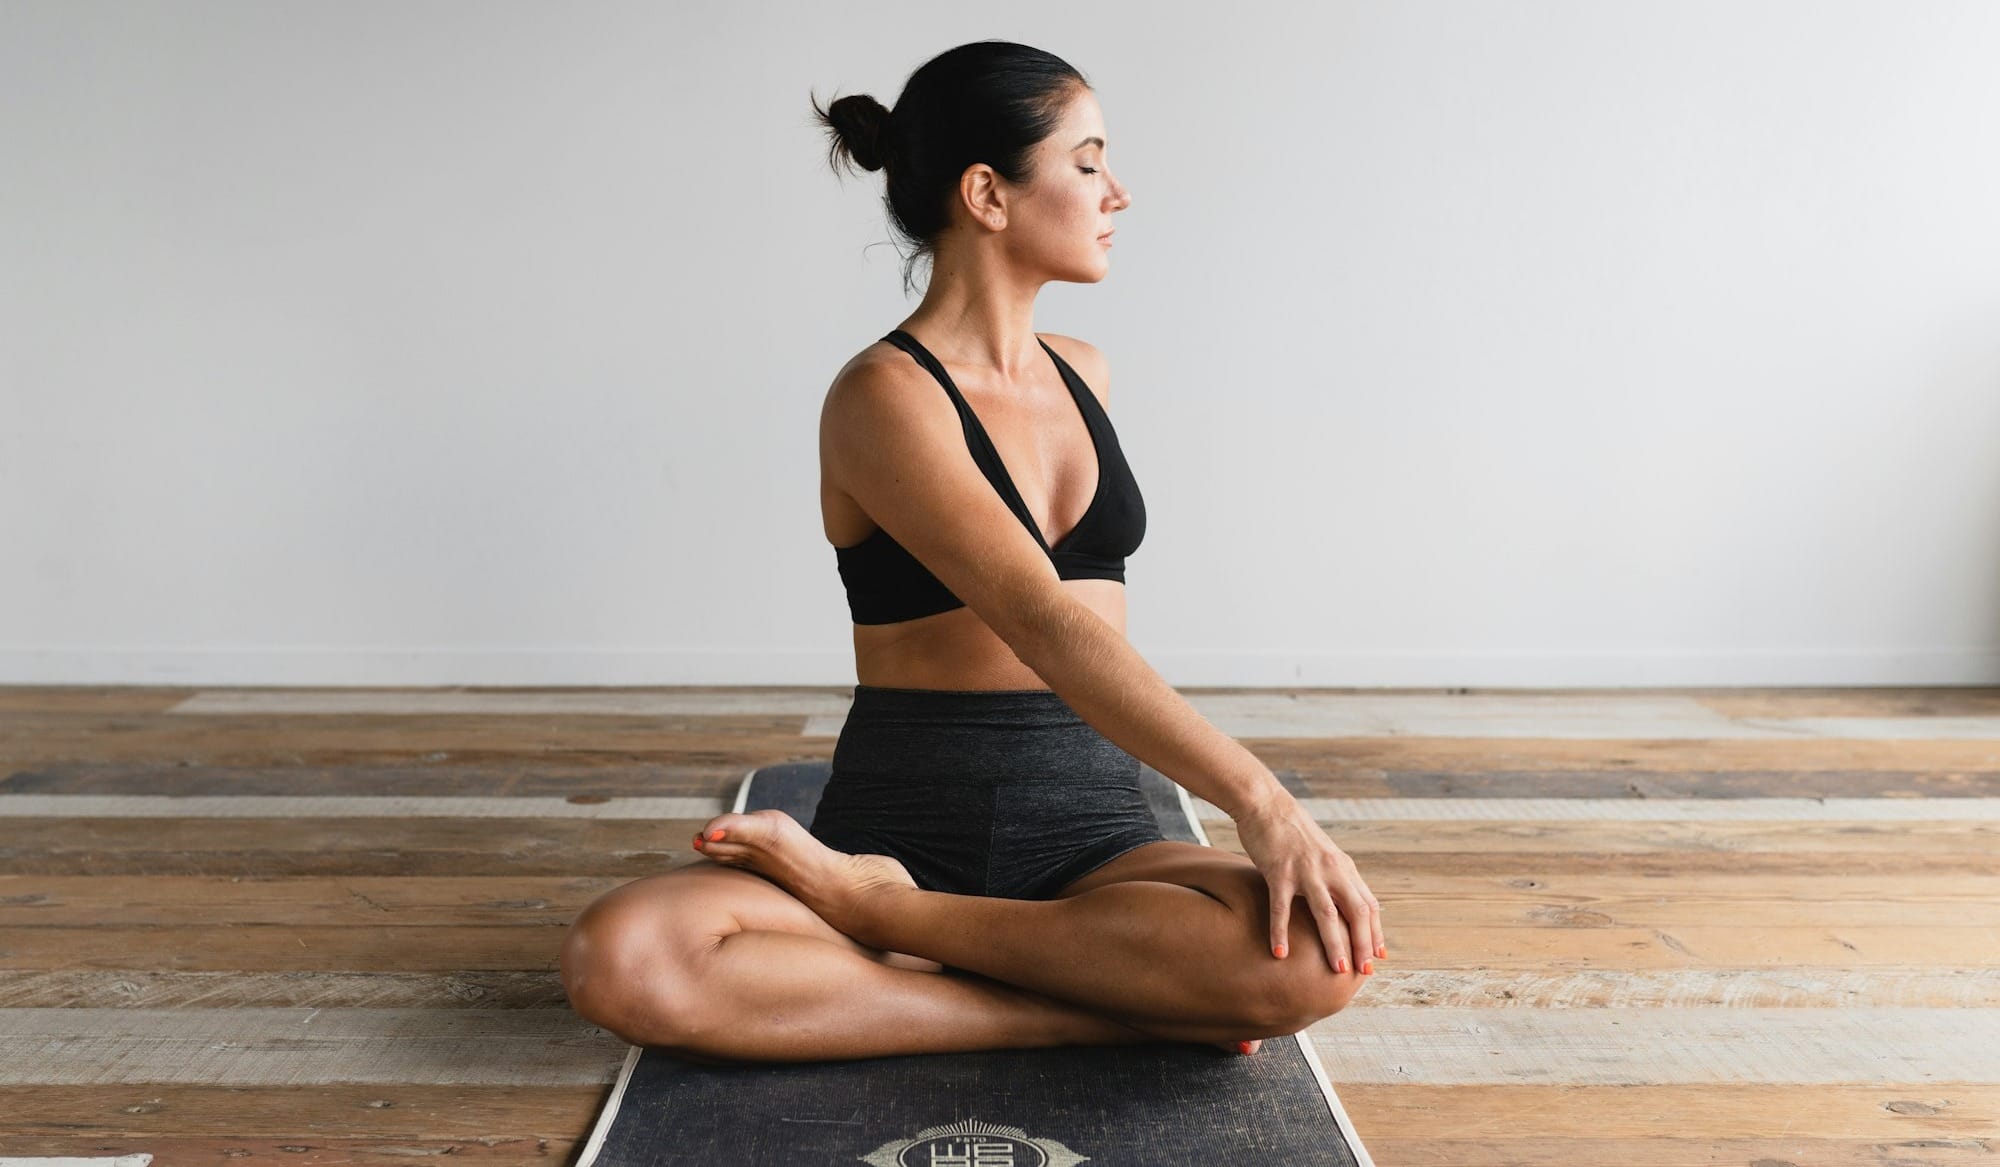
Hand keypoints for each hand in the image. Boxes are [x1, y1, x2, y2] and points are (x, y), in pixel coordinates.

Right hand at [1232, 790, 1383, 974]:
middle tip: (1363, 972)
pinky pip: (1281, 908)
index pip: (1368, 904)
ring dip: (1335, 943)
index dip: (1375, 932)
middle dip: (1363, 944)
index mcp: (1343, 867)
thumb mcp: (1323, 853)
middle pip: (1355, 912)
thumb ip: (1335, 877)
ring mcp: (1306, 871)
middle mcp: (1331, 870)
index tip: (1377, 957)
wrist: (1266, 804)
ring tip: (1338, 969)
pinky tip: (1280, 953)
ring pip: (1326, 913)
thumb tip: (1345, 904)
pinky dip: (1281, 932)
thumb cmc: (1292, 832)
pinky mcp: (1279, 872)